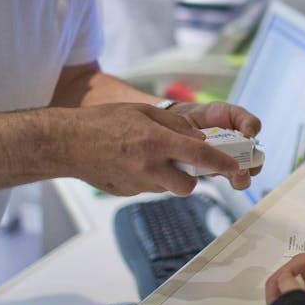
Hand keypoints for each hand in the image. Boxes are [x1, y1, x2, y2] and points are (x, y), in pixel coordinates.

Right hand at [67, 102, 253, 196]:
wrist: (67, 143)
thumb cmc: (104, 122)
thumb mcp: (143, 112)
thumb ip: (175, 125)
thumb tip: (198, 137)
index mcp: (156, 141)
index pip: (200, 157)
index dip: (223, 164)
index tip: (236, 168)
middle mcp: (149, 166)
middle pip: (189, 185)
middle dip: (191, 176)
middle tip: (183, 160)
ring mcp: (138, 183)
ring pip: (169, 188)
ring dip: (170, 176)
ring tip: (150, 157)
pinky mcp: (128, 192)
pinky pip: (151, 188)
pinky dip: (151, 178)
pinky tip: (134, 163)